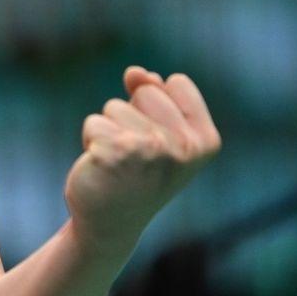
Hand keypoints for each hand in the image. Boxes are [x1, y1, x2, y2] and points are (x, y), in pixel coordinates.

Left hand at [64, 66, 222, 253]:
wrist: (111, 223)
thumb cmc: (137, 174)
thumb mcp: (160, 133)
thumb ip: (155, 95)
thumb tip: (135, 72)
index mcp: (205, 140)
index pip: (177, 83)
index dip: (158, 105)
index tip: (159, 141)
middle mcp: (184, 146)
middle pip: (145, 92)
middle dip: (131, 116)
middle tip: (135, 155)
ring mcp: (151, 148)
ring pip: (115, 107)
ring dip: (109, 130)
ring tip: (119, 162)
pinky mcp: (115, 151)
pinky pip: (94, 123)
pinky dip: (91, 140)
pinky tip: (101, 167)